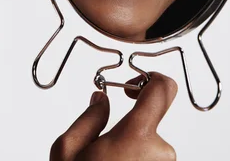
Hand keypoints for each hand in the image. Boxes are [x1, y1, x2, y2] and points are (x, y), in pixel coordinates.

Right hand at [50, 72, 177, 160]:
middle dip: (133, 124)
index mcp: (136, 135)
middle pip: (153, 120)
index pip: (162, 88)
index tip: (136, 82)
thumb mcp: (67, 150)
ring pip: (152, 145)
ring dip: (133, 149)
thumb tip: (101, 100)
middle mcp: (159, 151)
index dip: (151, 77)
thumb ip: (89, 117)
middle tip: (107, 140)